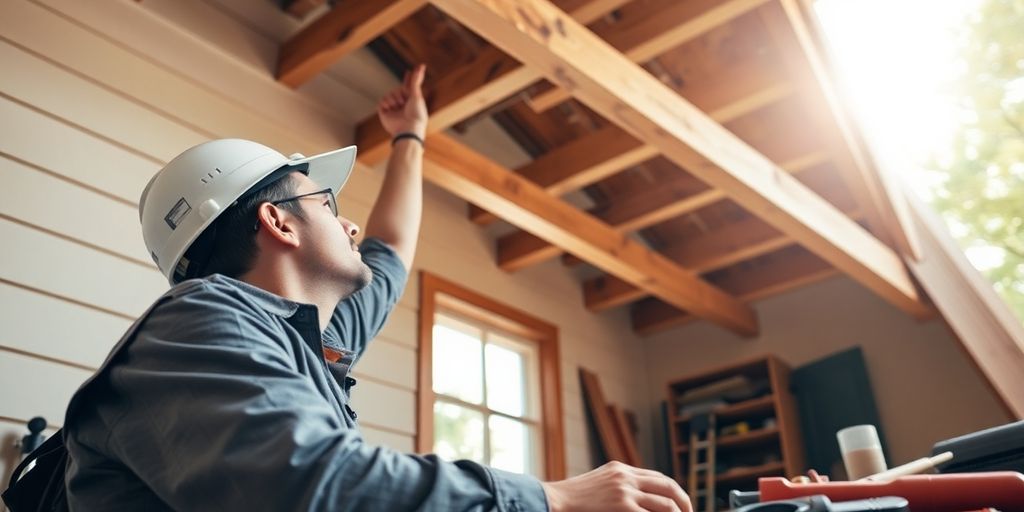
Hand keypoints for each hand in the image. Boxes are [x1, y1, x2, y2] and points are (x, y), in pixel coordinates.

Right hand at [377, 64, 427, 138]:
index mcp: (412, 100)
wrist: (407, 128)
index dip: (408, 79)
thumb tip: (421, 66)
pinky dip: (386, 103)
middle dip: (400, 93)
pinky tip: (391, 108)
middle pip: (397, 89)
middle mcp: (402, 104)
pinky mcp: (385, 113)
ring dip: (394, 98)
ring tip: (399, 107)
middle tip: (404, 102)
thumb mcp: (417, 95)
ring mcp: (393, 109)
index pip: (408, 87)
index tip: (409, 71)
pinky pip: (382, 101)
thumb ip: (416, 81)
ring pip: (389, 94)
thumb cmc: (416, 114)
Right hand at [540, 461, 690, 511]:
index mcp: (621, 469)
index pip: (659, 478)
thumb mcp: (599, 484)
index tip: (682, 505)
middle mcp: (626, 476)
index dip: (675, 492)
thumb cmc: (573, 499)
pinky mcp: (622, 506)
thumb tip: (637, 498)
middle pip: (668, 487)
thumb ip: (618, 486)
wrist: (554, 501)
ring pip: (666, 504)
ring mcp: (625, 491)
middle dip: (684, 503)